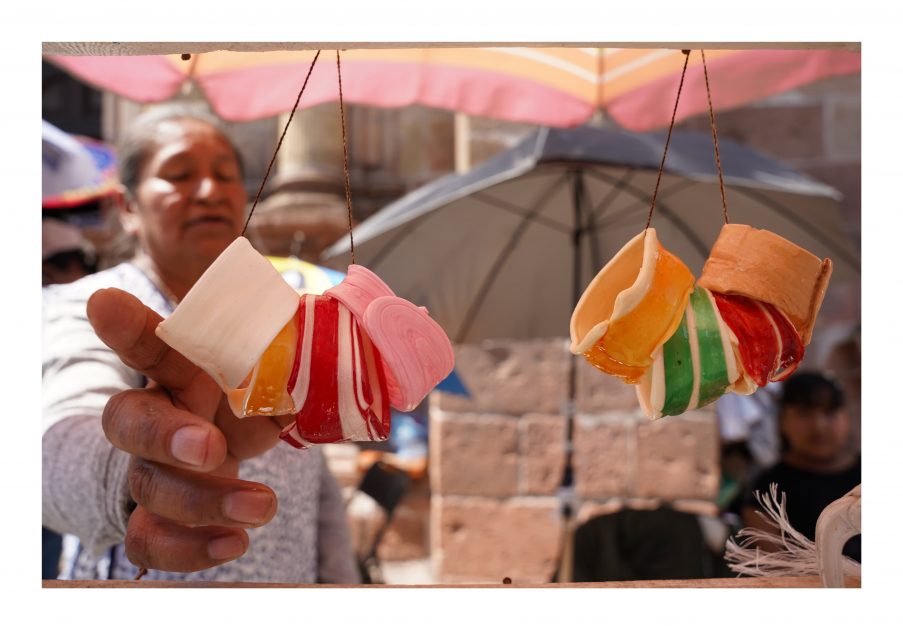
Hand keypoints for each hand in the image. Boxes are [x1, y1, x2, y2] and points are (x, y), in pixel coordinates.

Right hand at [87, 287, 290, 571]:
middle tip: (211, 447)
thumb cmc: (252, 384)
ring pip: (147, 488)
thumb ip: (291, 343)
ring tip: (263, 506)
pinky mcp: (163, 513)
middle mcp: (157, 412)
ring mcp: (154, 466)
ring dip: (201, 503)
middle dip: (165, 436)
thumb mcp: (274, 361)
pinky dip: (187, 550)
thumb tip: (339, 329)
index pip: (148, 342)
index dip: (127, 326)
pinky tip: (235, 544)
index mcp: (180, 367)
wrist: (235, 431)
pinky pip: (149, 541)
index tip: (106, 303)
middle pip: (128, 421)